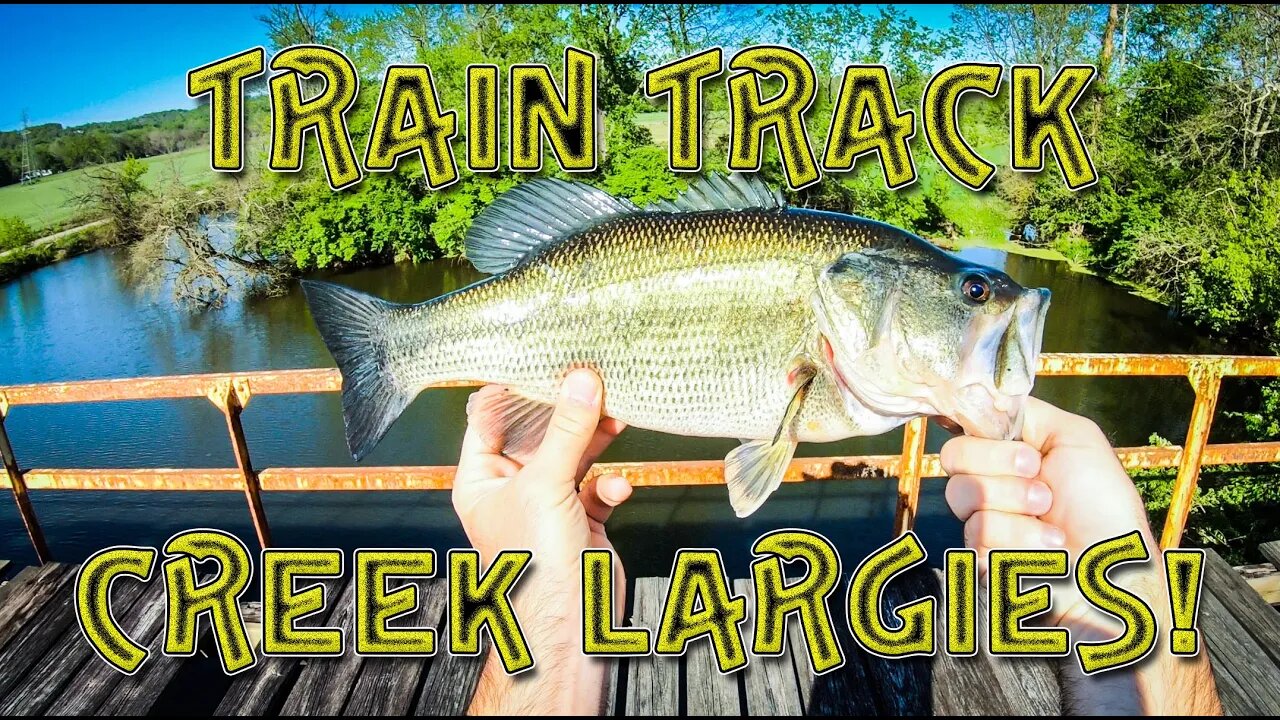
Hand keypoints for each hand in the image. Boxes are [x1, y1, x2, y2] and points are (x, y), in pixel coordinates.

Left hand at [454, 369, 630, 714]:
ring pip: (574, 456)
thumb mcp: (546, 487)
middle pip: (540, 433)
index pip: (491, 418)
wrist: (567, 631)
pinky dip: (611, 482)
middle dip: (567, 410)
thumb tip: (581, 381)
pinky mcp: (581, 522)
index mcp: (480, 479)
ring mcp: (547, 506)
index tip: (545, 357)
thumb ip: (567, 432)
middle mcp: (511, 489)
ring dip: (596, 440)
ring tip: (619, 416)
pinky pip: (597, 488)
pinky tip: (619, 485)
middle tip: (594, 379)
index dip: (515, 387)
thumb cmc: (533, 569)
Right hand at [941, 396, 1220, 713]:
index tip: (1026, 453)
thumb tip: (985, 400)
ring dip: (1018, 508)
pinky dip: (1021, 540)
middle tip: (1043, 487)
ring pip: (965, 495)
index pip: (964, 430)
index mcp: (1008, 453)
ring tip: (1053, 524)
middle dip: (1003, 467)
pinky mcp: (980, 557)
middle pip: (954, 457)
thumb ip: (1028, 413)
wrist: (1114, 567)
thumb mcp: (1077, 438)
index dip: (983, 437)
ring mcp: (982, 521)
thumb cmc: (1105, 506)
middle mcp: (990, 483)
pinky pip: (977, 533)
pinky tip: (1048, 550)